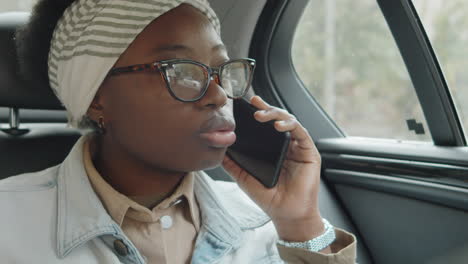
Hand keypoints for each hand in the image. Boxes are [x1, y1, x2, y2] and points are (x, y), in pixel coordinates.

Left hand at [222, 96, 323, 241]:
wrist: (286, 215)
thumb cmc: (268, 197)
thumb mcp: (244, 177)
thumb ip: (232, 163)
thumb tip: (218, 149)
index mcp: (272, 148)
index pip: (265, 125)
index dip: (257, 111)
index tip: (244, 103)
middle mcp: (286, 145)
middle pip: (277, 118)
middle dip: (265, 107)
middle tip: (253, 101)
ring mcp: (298, 147)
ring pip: (289, 121)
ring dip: (275, 113)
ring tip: (261, 114)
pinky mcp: (309, 152)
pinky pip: (301, 133)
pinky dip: (290, 125)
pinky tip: (278, 125)